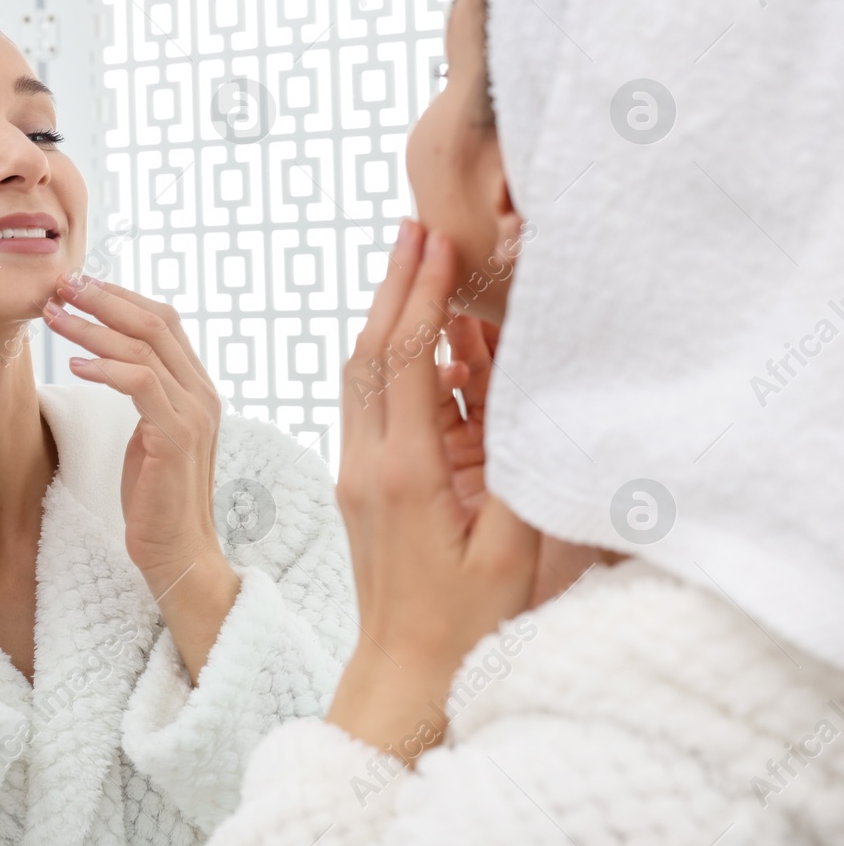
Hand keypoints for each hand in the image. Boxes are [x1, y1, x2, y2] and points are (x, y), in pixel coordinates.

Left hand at [44, 272, 239, 681]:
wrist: (178, 555)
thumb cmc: (155, 498)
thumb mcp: (148, 434)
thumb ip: (143, 394)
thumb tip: (107, 358)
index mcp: (197, 386)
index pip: (162, 319)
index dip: (119, 295)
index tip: (75, 284)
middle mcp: (203, 392)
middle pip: (154, 320)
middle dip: (102, 297)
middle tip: (59, 284)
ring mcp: (194, 412)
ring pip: (143, 345)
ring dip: (92, 325)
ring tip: (53, 315)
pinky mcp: (176, 437)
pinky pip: (140, 383)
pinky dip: (105, 367)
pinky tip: (74, 364)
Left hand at [327, 220, 538, 759]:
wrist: (403, 673)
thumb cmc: (464, 622)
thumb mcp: (514, 551)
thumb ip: (523, 471)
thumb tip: (537, 399)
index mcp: (403, 472)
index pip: (406, 362)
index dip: (420, 296)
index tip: (435, 242)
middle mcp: (369, 460)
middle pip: (371, 352)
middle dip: (394, 284)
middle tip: (414, 224)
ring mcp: (359, 468)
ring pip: (365, 373)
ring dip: (389, 314)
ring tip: (415, 260)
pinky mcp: (363, 479)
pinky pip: (373, 403)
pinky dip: (396, 359)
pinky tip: (426, 338)